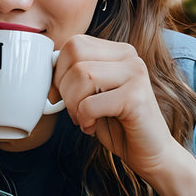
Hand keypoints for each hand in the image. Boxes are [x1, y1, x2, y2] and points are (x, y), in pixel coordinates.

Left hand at [52, 35, 181, 178]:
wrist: (150, 152)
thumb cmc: (117, 124)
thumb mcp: (93, 93)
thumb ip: (76, 74)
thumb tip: (46, 69)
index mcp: (118, 51)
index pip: (74, 43)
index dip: (58, 70)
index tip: (60, 95)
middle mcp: (130, 56)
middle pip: (75, 56)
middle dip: (64, 88)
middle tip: (74, 110)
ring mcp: (135, 74)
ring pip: (82, 76)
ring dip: (74, 105)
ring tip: (84, 119)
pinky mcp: (136, 97)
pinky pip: (90, 103)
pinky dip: (84, 119)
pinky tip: (93, 127)